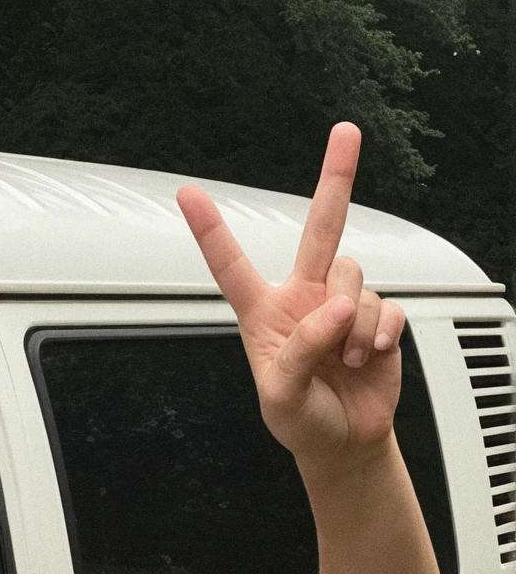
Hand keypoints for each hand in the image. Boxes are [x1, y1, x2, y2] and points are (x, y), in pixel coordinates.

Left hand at [177, 124, 406, 466]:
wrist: (344, 441)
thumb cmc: (300, 420)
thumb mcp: (282, 396)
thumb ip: (301, 351)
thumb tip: (336, 309)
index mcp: (264, 313)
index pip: (231, 267)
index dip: (210, 231)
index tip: (186, 193)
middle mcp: (304, 297)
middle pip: (322, 229)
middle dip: (335, 178)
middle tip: (346, 132)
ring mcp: (343, 303)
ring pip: (355, 278)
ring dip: (353, 320)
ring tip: (344, 359)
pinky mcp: (378, 317)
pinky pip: (387, 307)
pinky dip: (380, 333)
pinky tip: (369, 356)